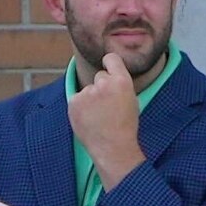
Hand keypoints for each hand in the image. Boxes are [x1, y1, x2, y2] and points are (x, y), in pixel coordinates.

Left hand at [66, 49, 147, 179]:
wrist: (112, 147)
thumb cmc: (125, 126)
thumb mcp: (132, 100)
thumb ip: (120, 85)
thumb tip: (108, 75)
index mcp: (122, 81)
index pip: (111, 58)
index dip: (110, 63)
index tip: (109, 66)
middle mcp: (103, 83)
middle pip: (100, 76)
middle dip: (102, 87)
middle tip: (108, 105)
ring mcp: (86, 93)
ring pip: (88, 89)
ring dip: (91, 99)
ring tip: (99, 116)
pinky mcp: (73, 102)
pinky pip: (77, 99)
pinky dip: (81, 107)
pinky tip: (89, 119)